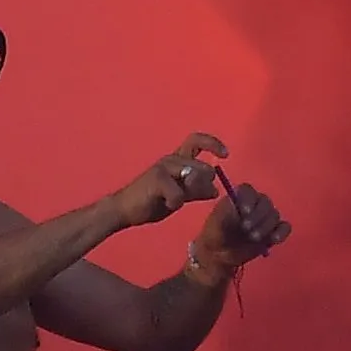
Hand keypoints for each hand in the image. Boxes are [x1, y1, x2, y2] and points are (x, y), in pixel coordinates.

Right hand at [113, 133, 229, 227]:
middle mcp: (171, 159)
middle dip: (204, 185)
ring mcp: (164, 167)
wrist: (124, 210)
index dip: (213, 144)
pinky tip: (165, 204)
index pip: (197, 141)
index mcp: (177, 160)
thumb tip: (215, 190)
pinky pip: (179, 194)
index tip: (225, 155)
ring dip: (190, 193)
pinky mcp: (157, 178)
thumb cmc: (151, 201)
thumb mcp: (180, 196)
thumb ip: (196, 191)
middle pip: (203, 167)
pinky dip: (176, 203)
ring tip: (174, 201)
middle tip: (192, 196)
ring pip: (194, 178)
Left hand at [191, 178, 293, 274]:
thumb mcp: (215, 222)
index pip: (248, 191)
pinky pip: (285, 227)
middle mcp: (254, 205)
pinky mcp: (273, 232)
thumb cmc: (214, 236)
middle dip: (258, 216)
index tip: (244, 212)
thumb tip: (238, 204)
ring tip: (253, 238)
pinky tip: (274, 240)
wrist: (219, 255)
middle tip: (246, 230)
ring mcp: (265, 218)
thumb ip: (226, 211)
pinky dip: (282, 232)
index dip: (248, 199)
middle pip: (265, 202)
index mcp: (239, 198)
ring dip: (266, 226)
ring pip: (274, 215)